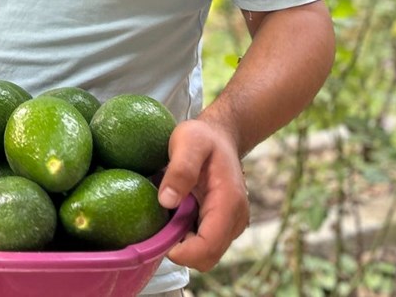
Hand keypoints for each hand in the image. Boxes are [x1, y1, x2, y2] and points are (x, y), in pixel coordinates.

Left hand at [158, 118, 249, 271]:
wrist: (220, 136)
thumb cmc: (203, 138)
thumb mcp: (188, 142)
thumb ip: (180, 169)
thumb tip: (166, 201)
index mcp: (229, 203)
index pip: (208, 248)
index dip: (181, 252)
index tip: (160, 238)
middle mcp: (235, 220)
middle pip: (207, 258)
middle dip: (180, 250)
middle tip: (162, 222)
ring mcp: (230, 225)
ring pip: (205, 255)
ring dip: (183, 244)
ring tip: (169, 215)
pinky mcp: (223, 226)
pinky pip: (203, 245)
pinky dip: (187, 238)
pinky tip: (176, 215)